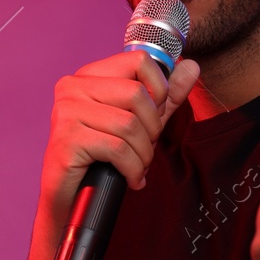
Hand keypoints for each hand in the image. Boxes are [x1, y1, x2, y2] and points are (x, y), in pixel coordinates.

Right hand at [40, 51, 198, 224]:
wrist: (71, 199)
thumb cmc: (103, 158)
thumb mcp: (141, 122)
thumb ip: (166, 95)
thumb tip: (192, 66)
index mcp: (89, 76)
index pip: (139, 60)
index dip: (159, 90)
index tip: (154, 116)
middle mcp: (73, 86)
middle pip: (137, 94)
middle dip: (152, 129)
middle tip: (145, 149)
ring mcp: (67, 111)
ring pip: (129, 124)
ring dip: (143, 154)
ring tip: (138, 167)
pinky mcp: (67, 138)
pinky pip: (118, 149)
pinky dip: (133, 169)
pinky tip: (131, 179)